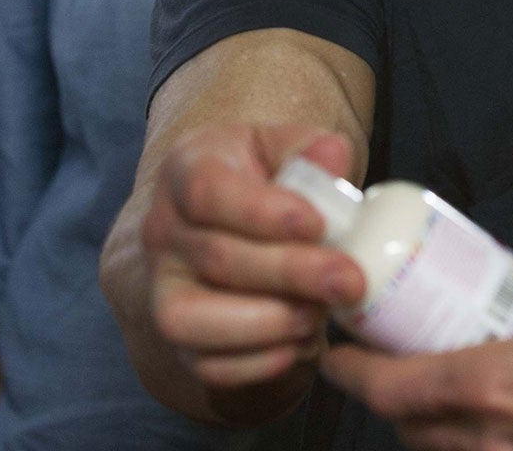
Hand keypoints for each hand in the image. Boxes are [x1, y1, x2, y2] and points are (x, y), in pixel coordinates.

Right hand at [140, 124, 365, 392]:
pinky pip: (206, 364)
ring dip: (268, 323)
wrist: (233, 221)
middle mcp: (164, 231)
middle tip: (349, 281)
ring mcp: (162, 288)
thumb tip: (333, 158)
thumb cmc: (268, 178)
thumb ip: (311, 150)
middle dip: (291, 273)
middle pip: (215, 257)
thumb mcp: (286, 147)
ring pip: (191, 319)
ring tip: (321, 313)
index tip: (318, 225)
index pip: (207, 191)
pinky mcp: (180, 336)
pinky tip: (302, 342)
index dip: (262, 212)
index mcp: (187, 169)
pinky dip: (258, 362)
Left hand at [324, 249, 512, 450]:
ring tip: (457, 397)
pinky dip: (484, 447)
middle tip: (400, 367)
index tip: (336, 355)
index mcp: (495, 386)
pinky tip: (512, 429)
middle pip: (410, 432)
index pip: (393, 388)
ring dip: (438, 430)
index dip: (353, 373)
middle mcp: (492, 443)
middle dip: (395, 403)